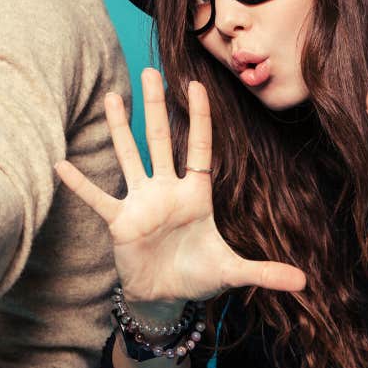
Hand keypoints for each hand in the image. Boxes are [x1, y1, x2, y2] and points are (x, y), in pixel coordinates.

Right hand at [55, 68, 305, 316]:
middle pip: (160, 139)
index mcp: (196, 194)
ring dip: (118, 129)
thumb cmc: (197, 276)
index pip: (198, 147)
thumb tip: (305, 283)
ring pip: (129, 156)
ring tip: (110, 98)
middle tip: (150, 70)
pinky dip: (80, 184)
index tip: (196, 84)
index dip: (198, 117)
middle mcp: (167, 190)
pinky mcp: (120, 221)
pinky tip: (62, 165)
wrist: (165, 296)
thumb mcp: (232, 272)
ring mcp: (141, 202)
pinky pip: (98, 198)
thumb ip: (265, 273)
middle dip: (155, 106)